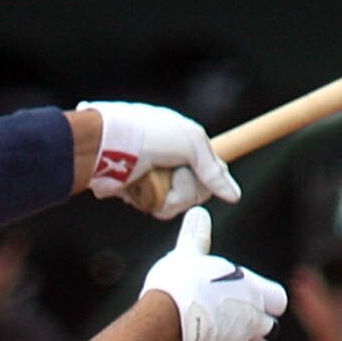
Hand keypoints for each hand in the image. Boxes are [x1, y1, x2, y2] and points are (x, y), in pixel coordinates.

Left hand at [82, 101, 237, 219]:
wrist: (107, 144)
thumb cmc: (148, 133)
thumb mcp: (191, 142)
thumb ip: (214, 170)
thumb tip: (234, 195)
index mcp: (181, 140)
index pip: (210, 167)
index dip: (212, 178)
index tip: (204, 177)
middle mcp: (168, 159)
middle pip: (196, 189)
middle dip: (188, 187)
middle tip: (176, 174)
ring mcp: (153, 177)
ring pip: (177, 202)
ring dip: (170, 195)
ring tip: (153, 179)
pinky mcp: (137, 192)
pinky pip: (156, 207)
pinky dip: (150, 202)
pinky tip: (139, 189)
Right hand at [140, 209, 285, 340]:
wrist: (161, 320)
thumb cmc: (180, 283)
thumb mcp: (188, 253)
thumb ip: (196, 236)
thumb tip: (199, 213)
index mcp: (251, 291)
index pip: (279, 299)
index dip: (268, 298)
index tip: (251, 293)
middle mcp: (249, 318)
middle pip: (270, 330)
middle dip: (257, 325)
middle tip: (236, 315)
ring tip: (214, 333)